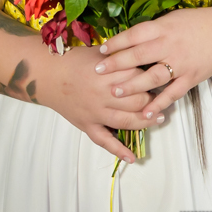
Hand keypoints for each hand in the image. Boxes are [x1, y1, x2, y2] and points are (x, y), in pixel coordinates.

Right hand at [36, 44, 161, 162]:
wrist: (48, 74)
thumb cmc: (76, 60)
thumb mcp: (102, 53)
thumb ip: (123, 56)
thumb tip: (147, 59)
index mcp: (109, 73)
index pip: (140, 77)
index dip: (153, 78)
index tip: (162, 78)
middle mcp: (103, 94)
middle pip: (137, 101)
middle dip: (152, 100)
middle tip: (162, 98)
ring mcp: (95, 112)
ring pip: (126, 121)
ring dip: (145, 122)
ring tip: (158, 119)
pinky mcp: (87, 125)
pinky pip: (104, 140)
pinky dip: (118, 150)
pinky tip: (132, 158)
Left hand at [94, 6, 211, 118]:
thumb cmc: (197, 23)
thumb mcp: (172, 18)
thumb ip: (153, 30)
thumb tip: (129, 39)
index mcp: (164, 28)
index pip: (135, 35)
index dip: (116, 43)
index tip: (101, 50)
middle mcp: (170, 45)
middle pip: (139, 56)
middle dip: (116, 64)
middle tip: (97, 71)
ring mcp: (181, 63)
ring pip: (153, 77)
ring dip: (133, 85)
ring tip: (115, 92)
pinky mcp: (191, 78)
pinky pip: (173, 93)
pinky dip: (159, 104)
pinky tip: (146, 112)